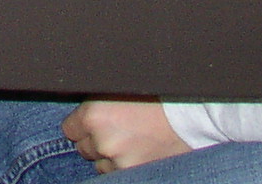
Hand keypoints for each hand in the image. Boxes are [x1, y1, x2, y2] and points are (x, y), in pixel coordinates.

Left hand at [62, 100, 188, 172]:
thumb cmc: (156, 97)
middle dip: (96, 140)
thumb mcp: (118, 88)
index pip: (70, 129)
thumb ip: (95, 101)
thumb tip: (80, 108)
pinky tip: (138, 151)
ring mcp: (118, 162)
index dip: (82, 124)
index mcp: (94, 115)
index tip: (94, 120)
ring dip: (110, 156)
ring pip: (100, 165)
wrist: (191, 117)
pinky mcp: (133, 174)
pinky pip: (117, 174)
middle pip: (84, 148)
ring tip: (131, 140)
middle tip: (118, 128)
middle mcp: (102, 141)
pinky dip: (124, 166)